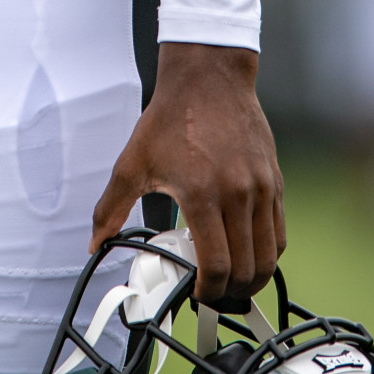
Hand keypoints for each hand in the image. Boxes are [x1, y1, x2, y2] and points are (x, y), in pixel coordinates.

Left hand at [88, 43, 283, 307]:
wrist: (208, 78)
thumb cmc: (171, 118)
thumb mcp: (132, 162)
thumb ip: (111, 207)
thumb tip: (95, 241)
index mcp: (203, 194)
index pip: (216, 264)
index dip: (208, 290)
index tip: (196, 293)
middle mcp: (239, 195)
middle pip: (247, 267)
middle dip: (231, 291)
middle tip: (214, 295)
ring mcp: (262, 188)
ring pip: (269, 253)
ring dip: (254, 276)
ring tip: (234, 282)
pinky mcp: (274, 180)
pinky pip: (279, 229)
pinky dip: (267, 250)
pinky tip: (249, 252)